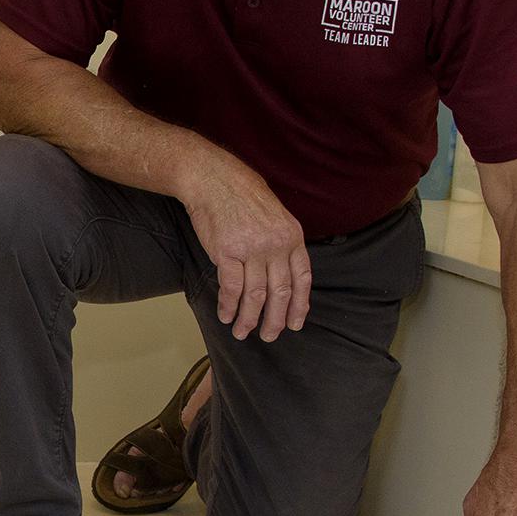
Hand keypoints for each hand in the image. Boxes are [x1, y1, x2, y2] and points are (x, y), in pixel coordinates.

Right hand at [180, 153, 311, 340]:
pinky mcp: (227, 253)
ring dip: (249, 319)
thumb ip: (281, 244)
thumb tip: (281, 275)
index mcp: (292, 237)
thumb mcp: (275, 216)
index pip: (302, 279)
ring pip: (255, 296)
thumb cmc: (242, 195)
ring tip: (242, 332)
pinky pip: (231, 288)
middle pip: (280, 293)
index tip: (295, 323)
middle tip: (269, 336)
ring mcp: (252, 249)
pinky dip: (229, 306)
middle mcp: (276, 245)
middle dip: (275, 320)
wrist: (214, 179)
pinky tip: (226, 316)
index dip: (300, 305)